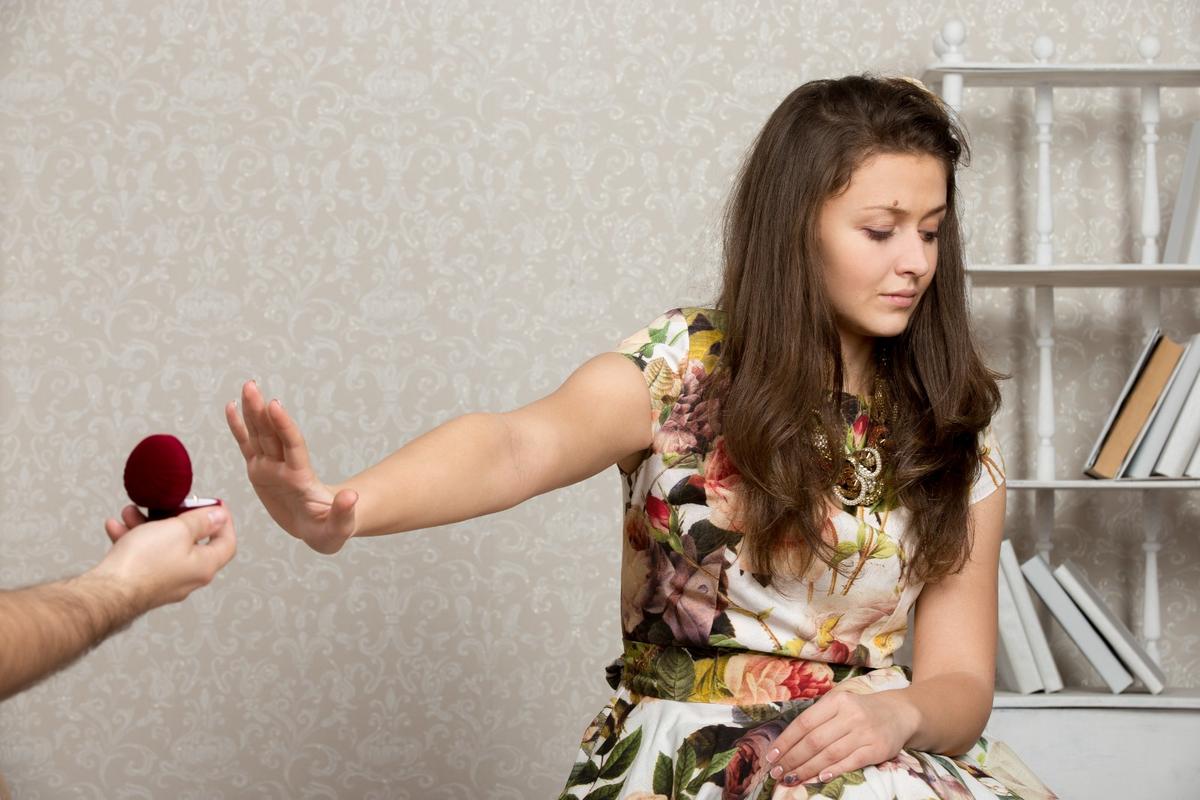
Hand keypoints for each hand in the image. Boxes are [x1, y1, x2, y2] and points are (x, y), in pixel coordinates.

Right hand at [92, 504, 236, 611]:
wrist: (107, 592)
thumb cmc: (143, 563)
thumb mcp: (178, 530)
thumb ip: (201, 521)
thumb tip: (218, 517)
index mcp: (204, 566)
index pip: (227, 543)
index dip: (224, 522)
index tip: (215, 505)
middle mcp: (188, 577)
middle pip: (191, 541)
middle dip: (175, 518)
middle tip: (169, 505)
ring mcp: (164, 582)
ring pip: (161, 546)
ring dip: (146, 526)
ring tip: (131, 512)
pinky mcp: (142, 583)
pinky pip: (142, 557)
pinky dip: (132, 540)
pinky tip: (116, 527)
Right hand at [225, 380, 358, 553]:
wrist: (320, 528)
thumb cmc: (330, 528)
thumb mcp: (339, 527)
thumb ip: (344, 512)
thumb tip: (351, 496)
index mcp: (300, 478)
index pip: (292, 446)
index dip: (283, 426)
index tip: (274, 405)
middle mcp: (284, 468)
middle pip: (271, 434)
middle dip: (260, 411)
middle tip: (252, 386)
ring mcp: (271, 468)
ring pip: (259, 435)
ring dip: (251, 412)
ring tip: (247, 387)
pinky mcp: (260, 472)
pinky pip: (247, 447)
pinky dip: (239, 429)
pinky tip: (230, 408)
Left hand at [764, 688, 917, 786]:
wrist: (899, 713)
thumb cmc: (860, 711)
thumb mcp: (839, 705)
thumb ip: (817, 719)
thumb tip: (786, 743)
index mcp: (836, 701)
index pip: (804, 722)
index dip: (786, 741)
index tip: (771, 755)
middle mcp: (850, 715)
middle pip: (814, 741)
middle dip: (792, 759)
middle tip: (777, 772)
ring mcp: (865, 733)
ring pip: (830, 754)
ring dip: (807, 769)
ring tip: (791, 778)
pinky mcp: (877, 749)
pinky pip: (851, 763)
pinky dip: (833, 771)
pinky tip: (819, 778)